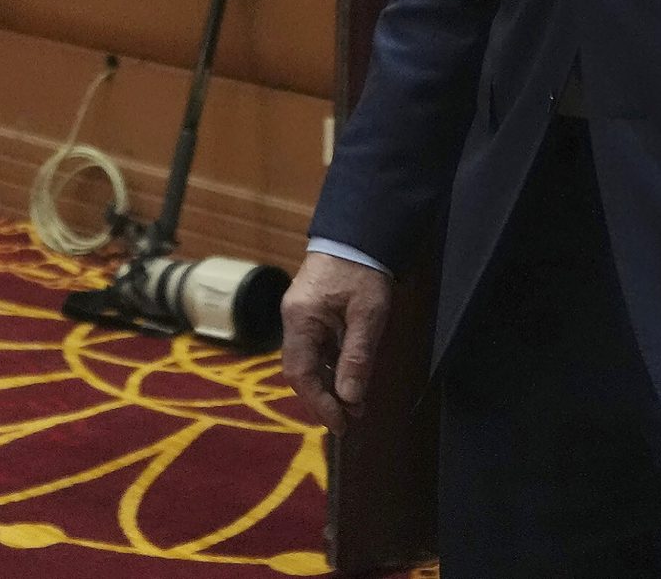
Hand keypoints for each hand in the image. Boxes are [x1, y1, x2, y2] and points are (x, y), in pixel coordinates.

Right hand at [279, 249, 392, 430]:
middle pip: (299, 370)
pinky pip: (314, 348)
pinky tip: (347, 379)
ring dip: (327, 386)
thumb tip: (351, 399)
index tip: (341, 425)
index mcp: (301, 319)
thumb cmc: (363, 271)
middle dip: (322, 399)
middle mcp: (292, 319)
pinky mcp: (309, 313)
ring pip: (306, 361)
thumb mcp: (368, 316)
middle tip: (348, 422)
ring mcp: (299, 315)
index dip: (319, 403)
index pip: (301, 373)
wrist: (357, 234)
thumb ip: (357, 357)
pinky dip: (328, 368)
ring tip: (354, 406)